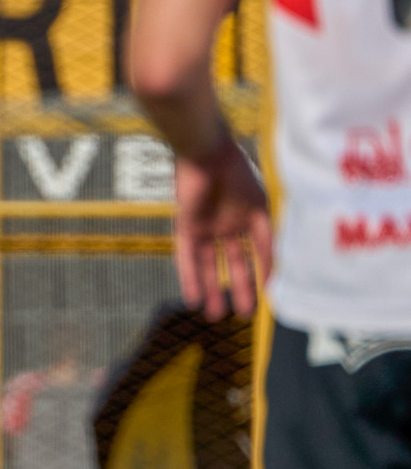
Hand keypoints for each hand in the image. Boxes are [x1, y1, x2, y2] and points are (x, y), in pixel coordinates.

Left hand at [174, 136, 271, 320]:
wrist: (205, 153)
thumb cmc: (236, 171)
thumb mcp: (259, 205)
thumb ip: (267, 233)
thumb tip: (282, 265)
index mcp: (251, 214)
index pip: (261, 249)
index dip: (266, 269)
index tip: (271, 292)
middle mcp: (229, 224)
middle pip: (235, 262)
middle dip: (240, 287)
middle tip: (244, 314)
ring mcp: (207, 227)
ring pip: (210, 265)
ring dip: (212, 289)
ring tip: (215, 315)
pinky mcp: (185, 227)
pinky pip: (187, 258)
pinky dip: (190, 278)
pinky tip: (192, 299)